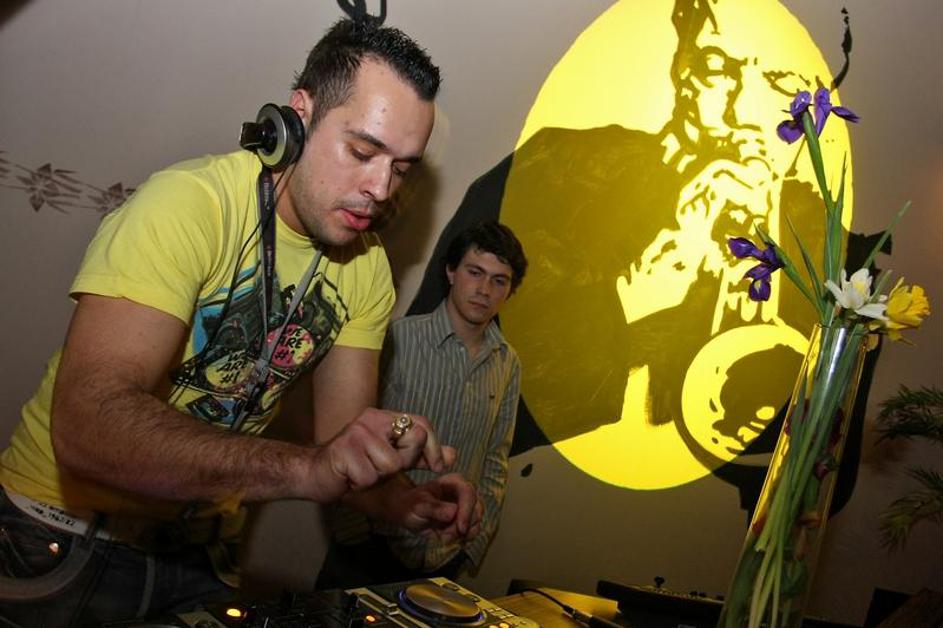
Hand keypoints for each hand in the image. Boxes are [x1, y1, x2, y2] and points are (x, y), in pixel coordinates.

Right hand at [307, 408, 453, 502]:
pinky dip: (361, 484)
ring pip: (391, 465)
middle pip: (411, 442)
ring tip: (362, 472)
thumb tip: (452, 454)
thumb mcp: (391, 460)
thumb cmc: (354, 467)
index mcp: (383, 418)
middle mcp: (371, 419)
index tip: (439, 466)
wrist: (314, 474)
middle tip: (382, 468)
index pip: (421, 423)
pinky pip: (369, 477)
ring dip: (378, 477)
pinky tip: (349, 478)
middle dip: (404, 463)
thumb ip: (420, 456)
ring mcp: (357, 433)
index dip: (434, 446)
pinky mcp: (344, 451)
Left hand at [392, 473, 483, 542]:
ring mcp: (466, 507)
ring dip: (462, 534)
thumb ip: (435, 508)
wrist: (409, 514)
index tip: (461, 529)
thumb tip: (453, 513)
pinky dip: (464, 538)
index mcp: (454, 482)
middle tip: (445, 535)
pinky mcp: (466, 520)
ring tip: (443, 536)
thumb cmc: (412, 505)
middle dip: (463, 526)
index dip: (467, 512)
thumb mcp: (419, 505)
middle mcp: (464, 493)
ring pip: (476, 522)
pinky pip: (473, 531)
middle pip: (476, 509)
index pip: (468, 494)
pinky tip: (449, 538)